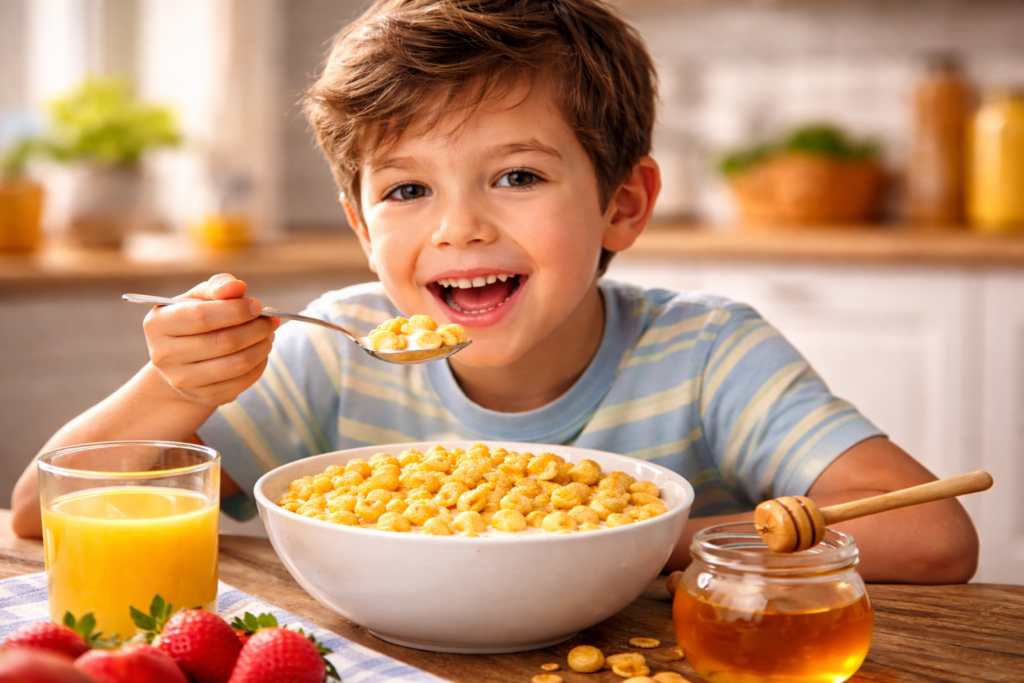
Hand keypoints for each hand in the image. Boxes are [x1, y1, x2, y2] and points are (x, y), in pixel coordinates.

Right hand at [143, 274, 279, 406]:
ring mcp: (183, 380)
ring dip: (262, 346)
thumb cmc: (194, 321)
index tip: (257, 305)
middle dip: (256, 328)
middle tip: (270, 320)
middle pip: (224, 342)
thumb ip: (218, 287)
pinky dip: (260, 364)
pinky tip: (260, 351)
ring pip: (237, 364)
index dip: (235, 310)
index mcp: (158, 324)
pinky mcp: (205, 396)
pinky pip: (243, 381)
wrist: (182, 362)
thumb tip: (237, 286)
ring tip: (268, 334)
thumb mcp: (200, 297)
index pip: (202, 317)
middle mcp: (165, 355)